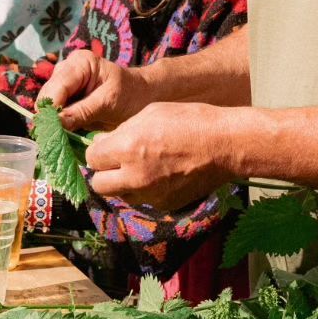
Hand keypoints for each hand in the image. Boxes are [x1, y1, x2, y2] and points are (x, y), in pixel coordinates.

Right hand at [37, 50, 152, 131]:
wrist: (142, 98)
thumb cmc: (131, 95)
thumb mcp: (109, 102)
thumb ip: (82, 111)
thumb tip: (57, 124)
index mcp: (79, 63)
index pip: (56, 88)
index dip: (51, 111)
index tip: (53, 134)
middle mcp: (67, 70)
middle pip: (46, 97)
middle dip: (50, 119)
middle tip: (57, 141)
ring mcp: (64, 84)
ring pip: (46, 107)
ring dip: (52, 124)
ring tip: (62, 140)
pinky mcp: (65, 99)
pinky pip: (53, 114)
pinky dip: (57, 126)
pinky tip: (65, 136)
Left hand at [84, 102, 235, 209]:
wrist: (225, 145)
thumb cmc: (189, 120)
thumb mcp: (150, 113)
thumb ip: (123, 131)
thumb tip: (104, 144)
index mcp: (128, 148)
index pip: (92, 158)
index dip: (99, 150)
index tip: (108, 145)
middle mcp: (135, 176)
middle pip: (99, 184)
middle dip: (105, 171)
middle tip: (118, 160)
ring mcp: (150, 195)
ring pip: (120, 195)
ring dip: (124, 183)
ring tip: (143, 165)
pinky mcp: (165, 205)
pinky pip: (144, 200)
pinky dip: (146, 190)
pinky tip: (162, 174)